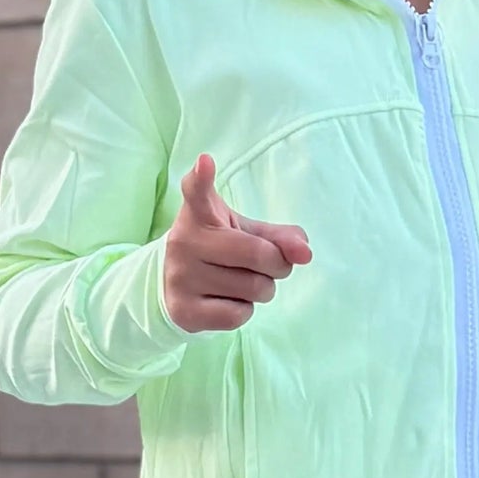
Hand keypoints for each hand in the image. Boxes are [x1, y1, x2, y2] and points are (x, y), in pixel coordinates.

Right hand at [162, 151, 311, 333]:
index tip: (206, 163)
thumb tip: (305, 253)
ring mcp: (181, 277)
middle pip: (258, 254)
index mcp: (199, 214)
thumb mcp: (246, 233)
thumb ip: (281, 237)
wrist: (174, 289)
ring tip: (244, 283)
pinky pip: (239, 314)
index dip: (202, 178)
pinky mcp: (184, 310)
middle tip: (268, 266)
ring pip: (253, 288)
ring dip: (263, 290)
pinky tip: (228, 301)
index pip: (197, 193)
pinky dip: (245, 310)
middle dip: (277, 264)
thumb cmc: (220, 252)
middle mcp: (184, 242)